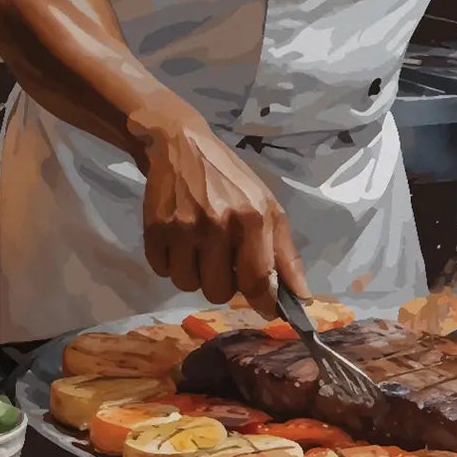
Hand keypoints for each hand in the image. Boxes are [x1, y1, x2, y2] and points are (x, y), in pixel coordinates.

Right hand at [133, 105, 306, 315]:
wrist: (181, 147)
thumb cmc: (232, 180)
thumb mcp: (267, 207)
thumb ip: (285, 254)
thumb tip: (302, 298)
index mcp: (252, 217)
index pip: (258, 280)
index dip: (264, 303)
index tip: (266, 309)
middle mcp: (217, 223)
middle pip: (219, 291)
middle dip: (224, 284)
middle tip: (223, 261)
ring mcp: (183, 227)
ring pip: (188, 285)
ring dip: (195, 275)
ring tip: (199, 249)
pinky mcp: (155, 229)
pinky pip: (163, 272)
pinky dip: (171, 264)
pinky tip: (179, 242)